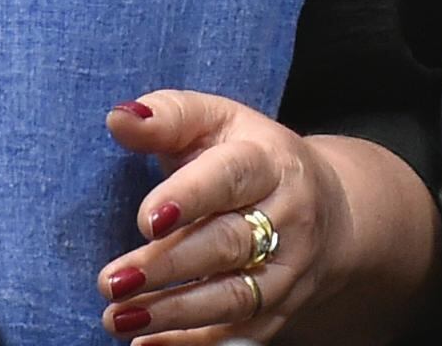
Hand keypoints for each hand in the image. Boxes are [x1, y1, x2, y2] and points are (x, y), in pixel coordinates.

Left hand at [95, 95, 433, 345]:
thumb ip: (168, 118)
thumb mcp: (216, 122)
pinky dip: (193, 343)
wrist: (329, 208)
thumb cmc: (251, 157)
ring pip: (234, 297)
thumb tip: (118, 118)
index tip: (146, 218)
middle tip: (112, 281)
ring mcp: (288, 270)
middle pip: (228, 244)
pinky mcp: (280, 311)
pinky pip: (239, 334)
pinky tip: (146, 344)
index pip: (232, 177)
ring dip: (174, 313)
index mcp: (270, 162)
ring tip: (118, 318)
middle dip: (167, 266)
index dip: (191, 197)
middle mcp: (287, 218)